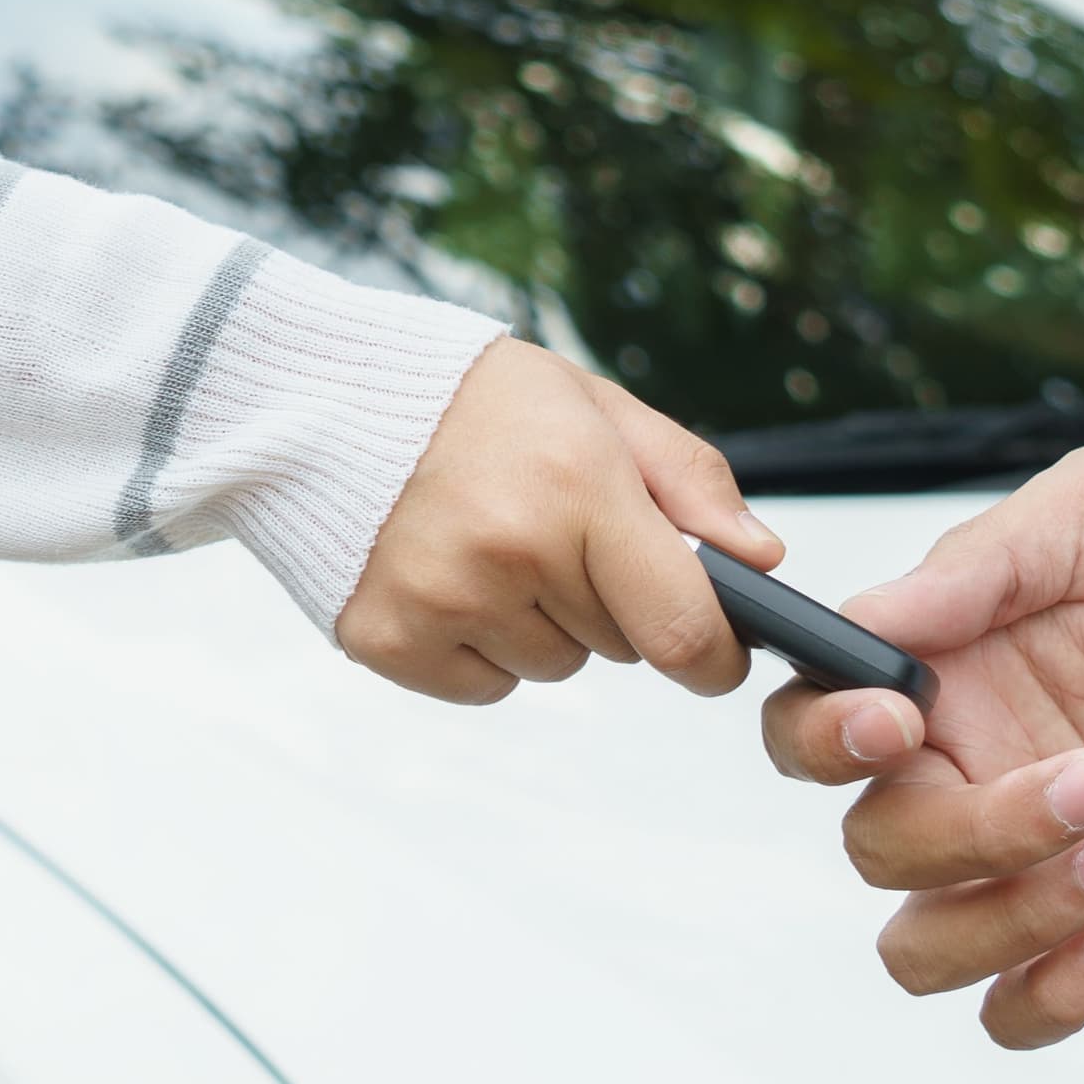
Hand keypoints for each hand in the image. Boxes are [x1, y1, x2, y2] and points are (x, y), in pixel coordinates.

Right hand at [339, 338, 781, 703]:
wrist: (322, 396)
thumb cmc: (472, 399)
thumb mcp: (595, 406)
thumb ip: (689, 479)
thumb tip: (761, 560)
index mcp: (577, 486)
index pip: (682, 628)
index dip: (713, 655)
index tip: (714, 651)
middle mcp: (511, 552)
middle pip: (618, 648)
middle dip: (609, 603)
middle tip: (554, 532)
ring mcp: (443, 603)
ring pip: (552, 668)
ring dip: (542, 626)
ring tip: (491, 546)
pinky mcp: (387, 641)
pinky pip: (484, 687)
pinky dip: (480, 649)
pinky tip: (449, 578)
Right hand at [761, 447, 1083, 1045]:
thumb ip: (979, 567)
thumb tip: (865, 618)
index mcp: (938, 674)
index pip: (810, 728)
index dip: (825, 740)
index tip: (899, 720)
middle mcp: (966, 773)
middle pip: (874, 847)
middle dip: (972, 831)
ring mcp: (1034, 863)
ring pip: (925, 948)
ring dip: (1004, 918)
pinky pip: (1022, 1011)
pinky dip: (1051, 993)